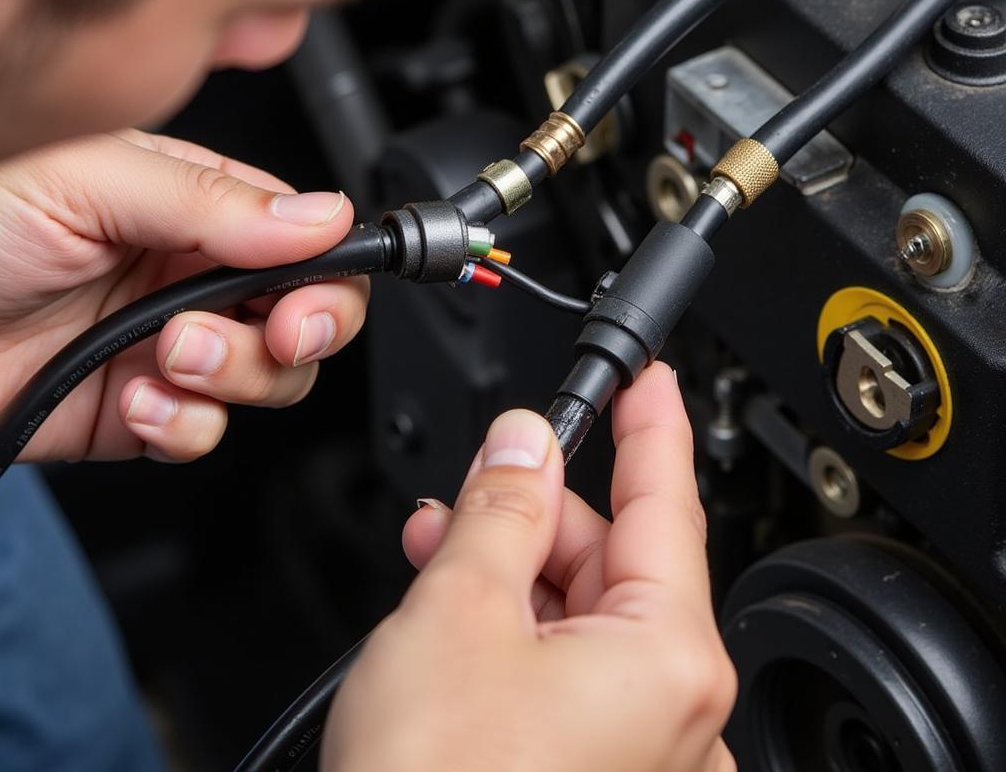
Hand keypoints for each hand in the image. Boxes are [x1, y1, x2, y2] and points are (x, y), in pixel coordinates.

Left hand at [0, 129, 367, 462]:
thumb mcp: (88, 179)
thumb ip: (211, 200)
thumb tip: (321, 215)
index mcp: (195, 205)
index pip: (305, 239)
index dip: (325, 278)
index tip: (304, 307)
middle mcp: (194, 275)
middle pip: (307, 316)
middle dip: (296, 336)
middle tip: (269, 336)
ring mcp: (171, 346)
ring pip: (269, 379)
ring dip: (232, 379)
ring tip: (167, 357)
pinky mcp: (140, 409)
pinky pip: (203, 432)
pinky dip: (181, 426)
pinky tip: (132, 399)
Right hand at [323, 363, 735, 771]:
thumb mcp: (457, 611)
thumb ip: (501, 510)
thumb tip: (523, 445)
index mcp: (666, 660)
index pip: (667, 503)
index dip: (650, 426)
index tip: (648, 380)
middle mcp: (672, 714)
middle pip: (612, 560)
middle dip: (537, 511)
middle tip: (473, 483)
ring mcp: (638, 754)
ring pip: (581, 617)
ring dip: (513, 571)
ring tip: (440, 547)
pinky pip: (569, 674)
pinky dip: (515, 631)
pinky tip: (460, 612)